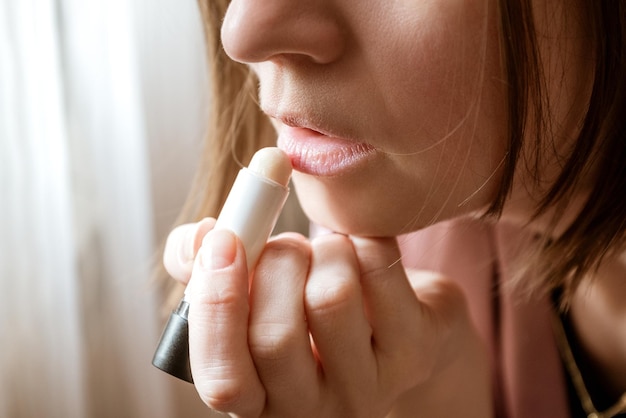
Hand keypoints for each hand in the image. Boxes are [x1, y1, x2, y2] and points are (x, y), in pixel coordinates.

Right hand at [163, 221, 491, 417]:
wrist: (392, 318)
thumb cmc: (304, 304)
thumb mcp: (248, 292)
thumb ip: (202, 267)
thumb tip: (201, 239)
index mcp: (261, 399)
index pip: (225, 381)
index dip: (216, 309)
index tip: (221, 243)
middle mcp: (314, 409)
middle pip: (277, 336)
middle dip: (273, 267)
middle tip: (284, 246)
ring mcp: (372, 386)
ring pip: (332, 298)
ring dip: (321, 250)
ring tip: (328, 250)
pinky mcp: (416, 348)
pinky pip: (380, 267)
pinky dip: (363, 236)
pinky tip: (363, 246)